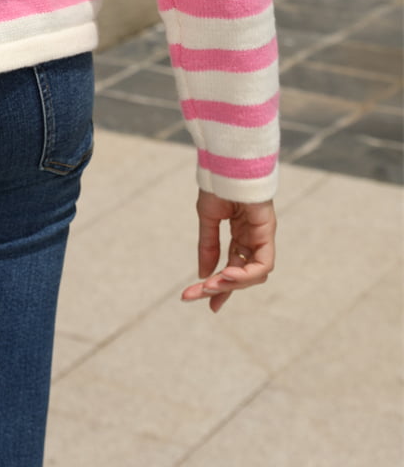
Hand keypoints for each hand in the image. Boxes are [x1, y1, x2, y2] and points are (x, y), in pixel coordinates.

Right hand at [180, 189, 275, 311]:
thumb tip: (203, 274)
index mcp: (239, 235)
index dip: (222, 287)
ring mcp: (262, 236)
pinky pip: (263, 263)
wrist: (227, 163)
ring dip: (232, 284)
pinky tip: (227, 274)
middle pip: (241, 274)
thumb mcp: (208, 219)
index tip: (208, 304)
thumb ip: (208, 246)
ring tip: (210, 286)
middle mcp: (253, 239)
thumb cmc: (218, 185)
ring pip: (254, 274)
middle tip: (198, 296)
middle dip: (220, 289)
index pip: (233, 267)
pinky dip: (246, 274)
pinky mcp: (268, 233)